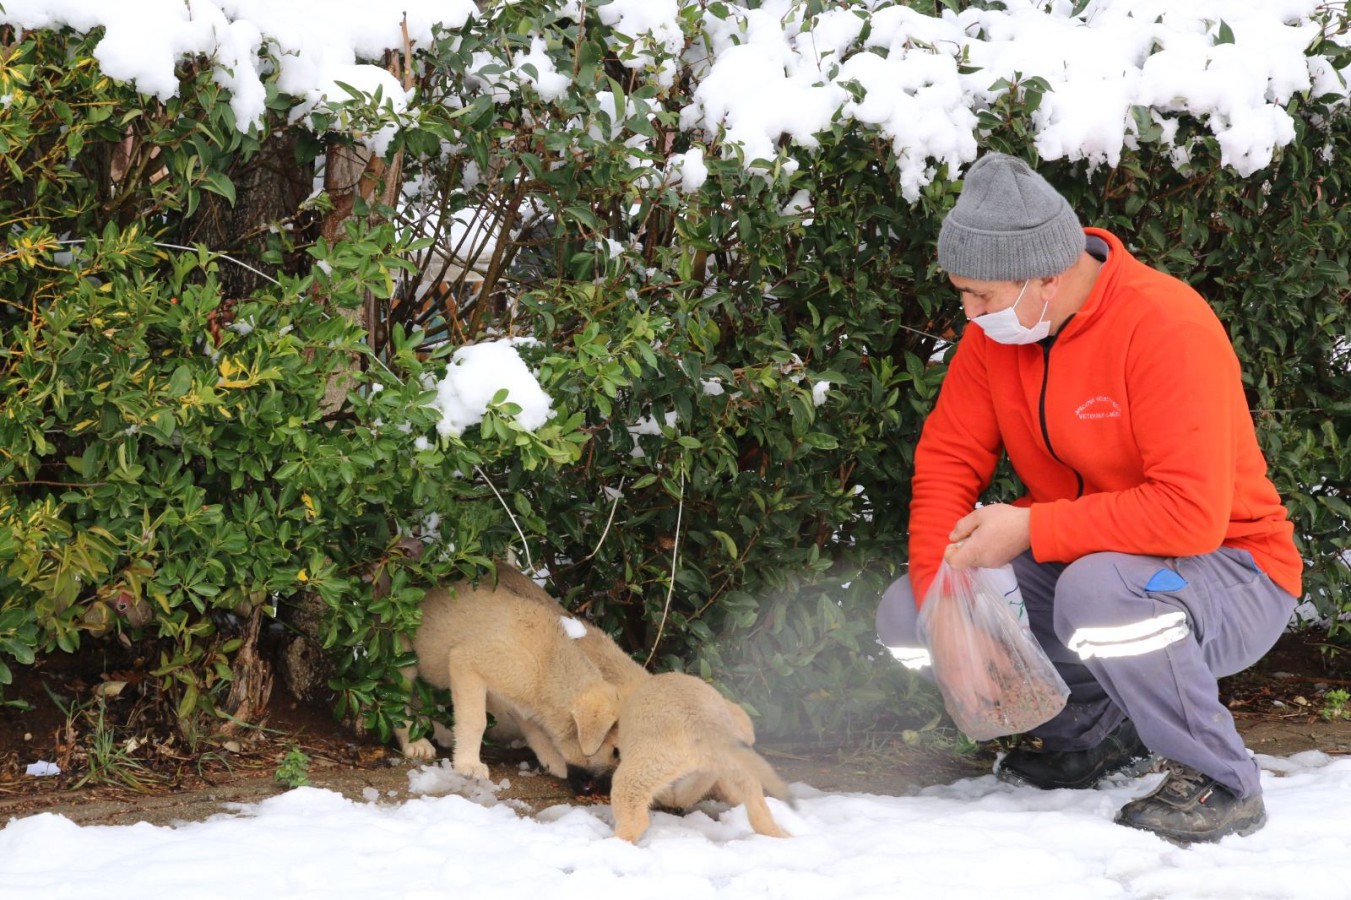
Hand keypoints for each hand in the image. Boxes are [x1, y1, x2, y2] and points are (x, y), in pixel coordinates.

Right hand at [924, 594, 1004, 720]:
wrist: (943, 625)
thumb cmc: (969, 634)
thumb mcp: (990, 645)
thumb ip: (1003, 662)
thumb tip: (1014, 675)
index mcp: (976, 677)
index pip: (992, 695)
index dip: (1000, 695)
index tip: (1005, 693)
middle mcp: (962, 685)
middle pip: (975, 707)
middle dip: (985, 707)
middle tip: (991, 701)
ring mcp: (949, 683)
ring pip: (961, 704)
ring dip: (971, 705)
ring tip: (979, 702)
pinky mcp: (940, 680)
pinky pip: (951, 697)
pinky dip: (959, 700)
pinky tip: (964, 697)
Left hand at [943, 504, 1031, 570]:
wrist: (1031, 526)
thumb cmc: (1004, 518)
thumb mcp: (979, 515)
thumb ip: (962, 527)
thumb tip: (953, 538)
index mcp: (976, 551)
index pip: (954, 564)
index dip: (950, 554)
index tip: (955, 542)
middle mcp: (983, 562)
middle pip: (964, 561)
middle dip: (963, 547)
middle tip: (973, 531)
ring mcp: (993, 564)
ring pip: (975, 560)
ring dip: (974, 548)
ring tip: (985, 532)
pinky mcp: (1001, 563)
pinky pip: (985, 559)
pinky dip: (984, 550)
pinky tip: (992, 537)